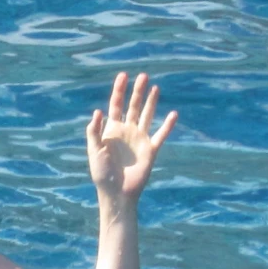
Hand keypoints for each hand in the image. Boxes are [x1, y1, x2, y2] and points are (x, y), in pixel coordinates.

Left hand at [85, 71, 175, 204]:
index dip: (119, 90)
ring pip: (147, 115)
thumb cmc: (102, 174)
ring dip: (151, 102)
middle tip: (143, 75)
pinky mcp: (151, 149)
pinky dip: (168, 125)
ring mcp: (140, 139)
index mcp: (111, 129)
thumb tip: (98, 111)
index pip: (116, 104)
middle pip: (133, 106)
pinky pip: (161, 134)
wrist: (117, 193)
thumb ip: (94, 131)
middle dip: (138, 91)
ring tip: (155, 87)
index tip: (123, 75)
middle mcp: (127, 131)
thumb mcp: (94, 151)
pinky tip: (173, 114)